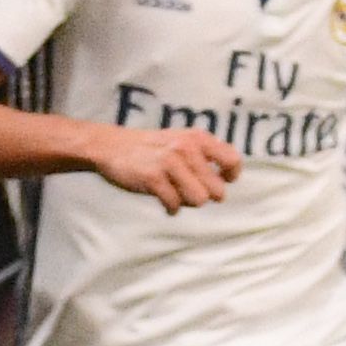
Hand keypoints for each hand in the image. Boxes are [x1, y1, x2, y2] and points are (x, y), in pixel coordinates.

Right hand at [98, 124, 242, 210]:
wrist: (113, 146)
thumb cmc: (153, 147)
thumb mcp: (182, 140)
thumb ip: (205, 154)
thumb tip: (226, 179)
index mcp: (198, 138)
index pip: (232, 160)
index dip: (230, 176)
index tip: (219, 180)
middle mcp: (187, 148)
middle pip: (217, 189)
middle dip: (206, 195)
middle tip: (190, 190)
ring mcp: (170, 162)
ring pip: (199, 199)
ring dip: (188, 202)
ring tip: (177, 195)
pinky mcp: (153, 177)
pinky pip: (174, 204)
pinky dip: (171, 207)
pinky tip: (165, 201)